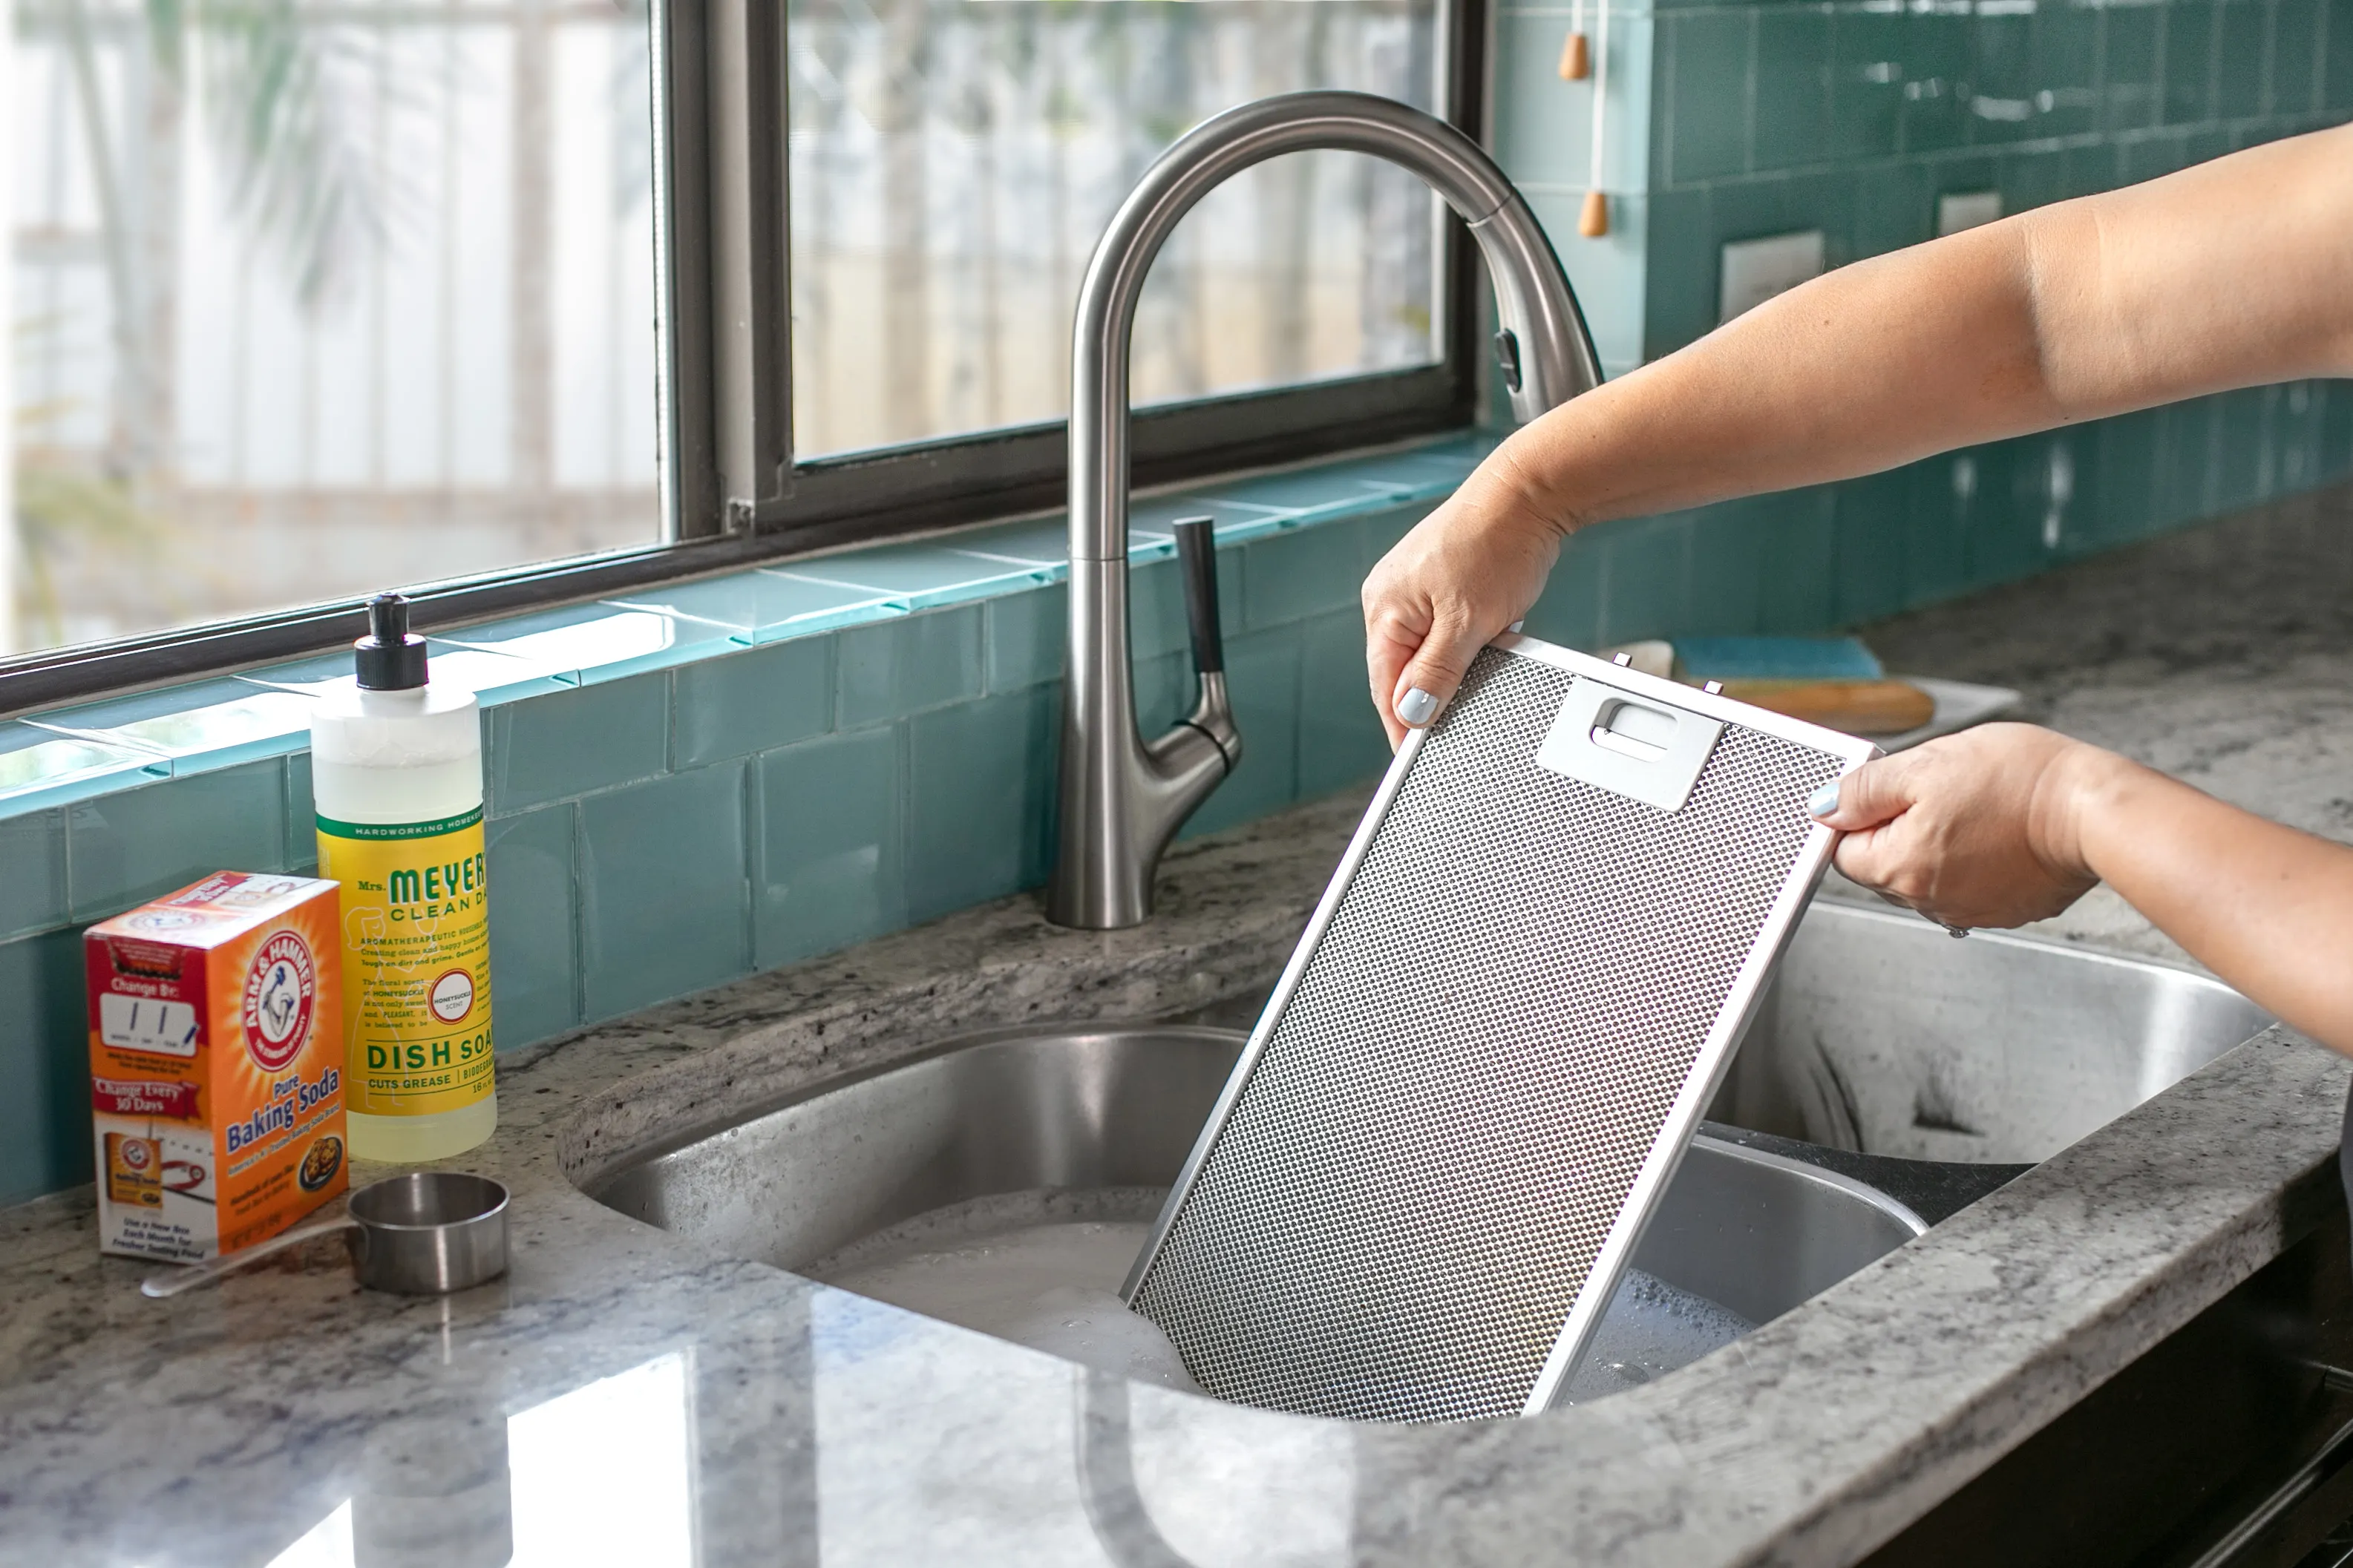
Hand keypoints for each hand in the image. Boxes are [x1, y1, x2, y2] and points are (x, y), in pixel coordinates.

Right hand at [1362, 449, 1567, 747]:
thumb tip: (1411, 713)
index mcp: (1384, 608)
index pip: (1384, 687)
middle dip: (1433, 695)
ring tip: (1485, 660)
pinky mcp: (1443, 583)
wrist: (1530, 493)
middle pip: (1404, 672)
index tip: (1418, 755)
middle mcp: (1392, 598)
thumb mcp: (1467, 622)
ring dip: (1456, 667)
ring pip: (1430, 652)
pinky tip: (1493, 639)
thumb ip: (1436, 673)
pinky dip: (1469, 644)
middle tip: (1462, 717)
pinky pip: (1447, 631)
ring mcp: (1417, 590)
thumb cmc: (1497, 542)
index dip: (1403, 724)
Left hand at [1808, 723, 2111, 929]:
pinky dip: (1976, 859)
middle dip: (1900, 828)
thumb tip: (1824, 808)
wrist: (2096, 810)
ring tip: (1978, 809)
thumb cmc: (2021, 782)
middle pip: (1885, 866)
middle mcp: (1931, 902)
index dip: (1862, 815)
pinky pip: (1970, 883)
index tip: (1890, 792)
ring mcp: (1971, 910)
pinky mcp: (2007, 909)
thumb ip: (1865, 790)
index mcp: (1900, 869)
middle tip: (1942, 792)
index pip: (1845, 851)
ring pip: (1928, 874)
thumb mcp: (1925, 765)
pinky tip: (1999, 831)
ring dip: (1939, 843)